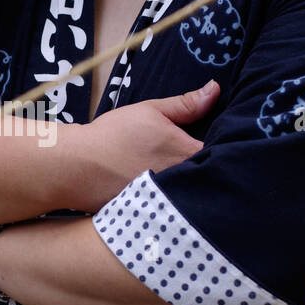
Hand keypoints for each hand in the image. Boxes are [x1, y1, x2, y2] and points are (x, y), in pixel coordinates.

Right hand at [63, 81, 221, 213]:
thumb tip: (214, 89)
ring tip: (180, 176)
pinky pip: (173, 208)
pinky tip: (166, 195)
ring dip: (192, 186)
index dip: (225, 147)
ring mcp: (169, 200)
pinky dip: (173, 203)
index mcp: (187, 153)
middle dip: (210, 168)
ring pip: (192, 193)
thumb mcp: (151, 111)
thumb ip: (186, 104)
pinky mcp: (154, 215)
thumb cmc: (114, 135)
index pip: (223, 152)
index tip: (222, 142)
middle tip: (208, 161)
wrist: (78, 166)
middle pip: (209, 176)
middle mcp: (183, 180)